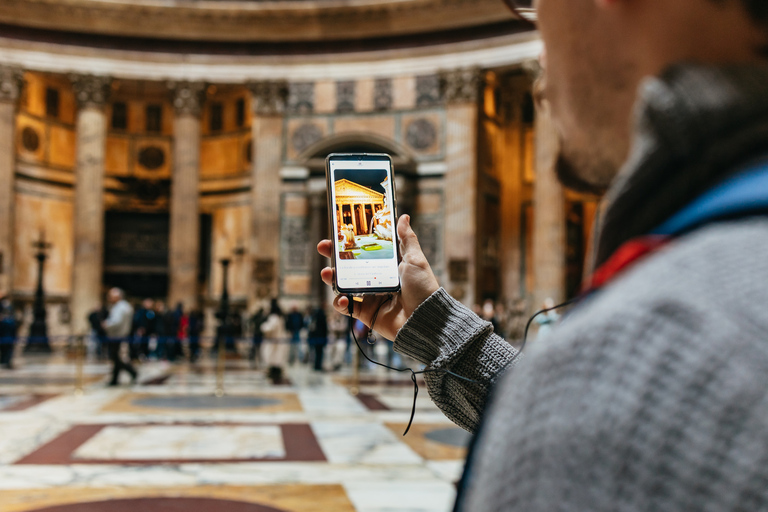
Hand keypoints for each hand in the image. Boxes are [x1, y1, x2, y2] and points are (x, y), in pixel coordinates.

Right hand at [317, 214, 439, 340]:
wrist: (425, 318)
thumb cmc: (423, 288)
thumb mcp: (415, 259)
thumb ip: (406, 239)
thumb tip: (403, 217)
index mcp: (387, 266)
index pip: (364, 251)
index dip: (350, 242)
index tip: (338, 232)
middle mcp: (376, 280)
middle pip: (349, 266)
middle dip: (334, 256)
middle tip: (324, 246)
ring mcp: (369, 297)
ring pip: (344, 285)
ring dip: (331, 278)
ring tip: (327, 273)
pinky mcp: (366, 313)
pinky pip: (346, 307)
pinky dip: (340, 302)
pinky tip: (342, 297)